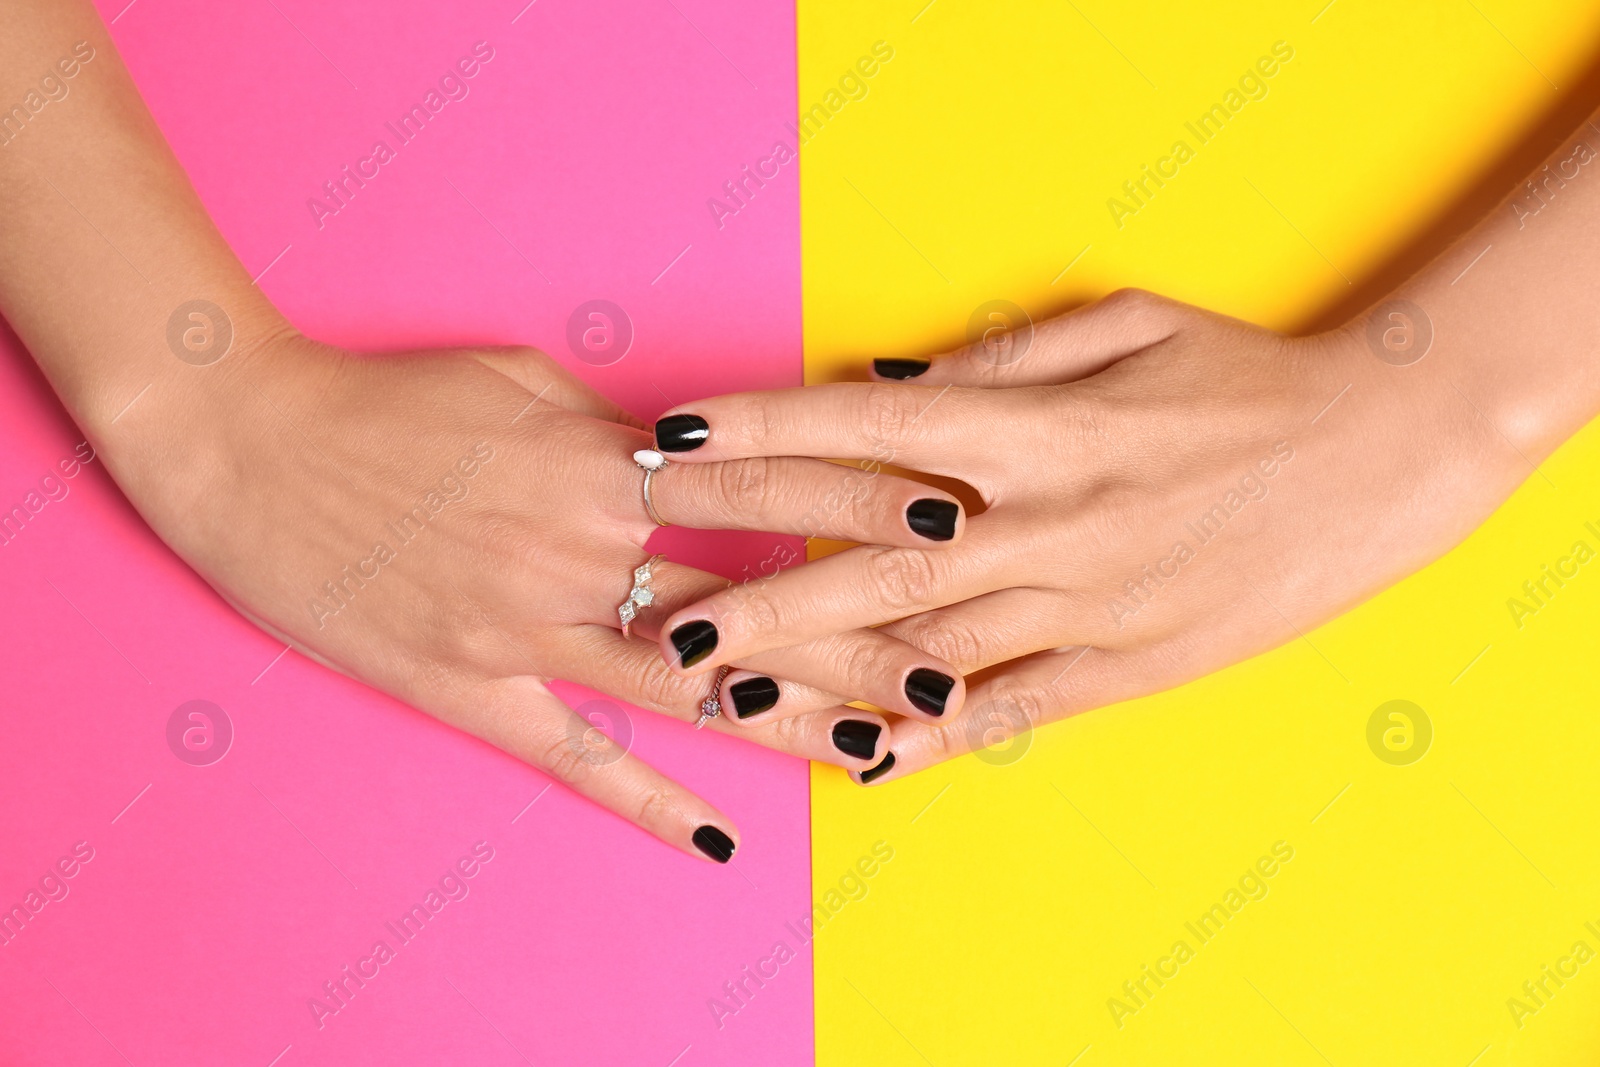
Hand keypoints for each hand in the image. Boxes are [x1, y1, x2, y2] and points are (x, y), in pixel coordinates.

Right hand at [101, 330, 971, 854]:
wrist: (244, 443)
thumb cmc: (391, 397)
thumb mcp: (522, 381)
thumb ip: (622, 429)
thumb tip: (705, 454)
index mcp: (599, 464)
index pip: (763, 488)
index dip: (862, 504)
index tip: (951, 518)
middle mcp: (576, 553)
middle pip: (749, 603)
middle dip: (860, 638)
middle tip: (958, 671)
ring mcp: (524, 632)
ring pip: (683, 692)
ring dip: (787, 725)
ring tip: (880, 755)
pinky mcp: (470, 689)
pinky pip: (575, 756)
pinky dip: (649, 804)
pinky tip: (720, 845)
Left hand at [646, 289, 1534, 781]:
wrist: (1378, 459)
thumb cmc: (1244, 377)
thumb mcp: (1130, 322)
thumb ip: (1003, 355)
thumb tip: (886, 386)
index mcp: (1037, 426)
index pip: (861, 428)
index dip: (757, 433)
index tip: (671, 442)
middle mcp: (1045, 521)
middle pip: (866, 557)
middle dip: (753, 582)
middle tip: (655, 611)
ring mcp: (1084, 604)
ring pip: (923, 650)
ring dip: (815, 676)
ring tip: (721, 697)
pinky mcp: (1125, 667)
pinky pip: (1010, 711)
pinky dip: (928, 738)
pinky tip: (855, 762)